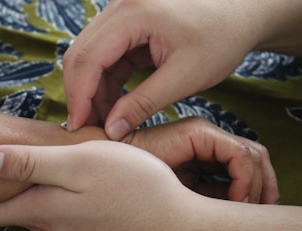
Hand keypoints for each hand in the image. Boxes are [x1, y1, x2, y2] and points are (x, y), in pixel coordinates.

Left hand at [0, 141, 194, 230]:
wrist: (178, 227)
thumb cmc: (133, 187)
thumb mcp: (80, 162)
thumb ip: (28, 163)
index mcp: (39, 210)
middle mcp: (48, 228)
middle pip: (8, 209)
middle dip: (3, 184)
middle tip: (15, 152)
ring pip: (36, 210)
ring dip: (35, 188)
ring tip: (50, 160)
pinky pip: (60, 214)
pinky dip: (58, 197)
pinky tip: (78, 181)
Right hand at [63, 0, 266, 139]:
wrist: (242, 13)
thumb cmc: (222, 38)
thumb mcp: (185, 76)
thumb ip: (144, 104)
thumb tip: (112, 130)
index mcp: (134, 13)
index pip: (89, 58)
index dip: (79, 96)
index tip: (78, 126)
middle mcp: (121, 7)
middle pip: (82, 54)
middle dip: (81, 93)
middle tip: (88, 127)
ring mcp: (123, 14)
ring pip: (91, 56)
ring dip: (93, 90)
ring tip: (104, 121)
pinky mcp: (130, 25)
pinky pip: (108, 56)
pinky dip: (107, 82)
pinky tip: (114, 104)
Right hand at [126, 117, 278, 203]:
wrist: (111, 169)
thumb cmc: (140, 184)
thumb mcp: (186, 194)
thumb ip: (211, 194)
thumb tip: (240, 205)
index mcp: (202, 149)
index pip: (243, 164)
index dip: (255, 188)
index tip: (251, 213)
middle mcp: (206, 137)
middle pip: (254, 157)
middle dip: (263, 186)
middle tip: (261, 210)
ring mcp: (202, 131)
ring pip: (252, 154)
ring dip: (255, 185)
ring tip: (243, 207)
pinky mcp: (198, 132)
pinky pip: (238, 154)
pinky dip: (243, 179)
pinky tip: (233, 198)